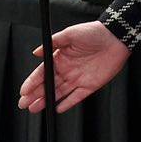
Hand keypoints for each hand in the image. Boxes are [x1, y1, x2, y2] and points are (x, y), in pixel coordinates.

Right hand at [16, 20, 130, 113]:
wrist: (116, 37)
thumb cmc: (94, 32)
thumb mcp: (70, 34)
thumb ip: (53, 42)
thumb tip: (36, 52)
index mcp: (60, 58)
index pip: (42, 73)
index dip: (32, 82)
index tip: (24, 91)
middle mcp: (67, 70)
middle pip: (47, 85)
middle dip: (35, 95)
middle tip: (23, 104)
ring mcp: (78, 78)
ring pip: (58, 93)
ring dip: (46, 101)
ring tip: (34, 109)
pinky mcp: (90, 85)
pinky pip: (76, 97)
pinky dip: (67, 103)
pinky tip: (57, 109)